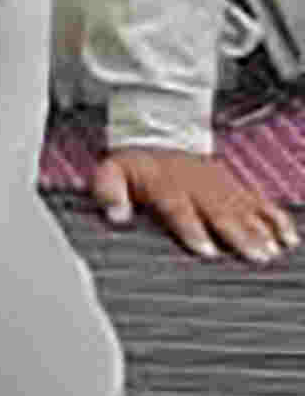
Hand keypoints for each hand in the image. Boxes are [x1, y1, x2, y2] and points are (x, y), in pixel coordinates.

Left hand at [95, 143, 290, 265]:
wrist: (157, 139)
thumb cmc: (133, 167)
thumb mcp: (110, 172)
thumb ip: (109, 192)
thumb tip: (116, 214)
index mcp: (166, 184)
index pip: (180, 209)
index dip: (193, 230)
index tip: (207, 251)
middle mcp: (197, 184)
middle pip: (220, 210)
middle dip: (239, 234)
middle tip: (256, 256)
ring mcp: (220, 183)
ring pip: (244, 207)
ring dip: (261, 229)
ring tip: (274, 250)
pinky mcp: (235, 184)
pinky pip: (259, 201)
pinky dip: (275, 218)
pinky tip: (289, 237)